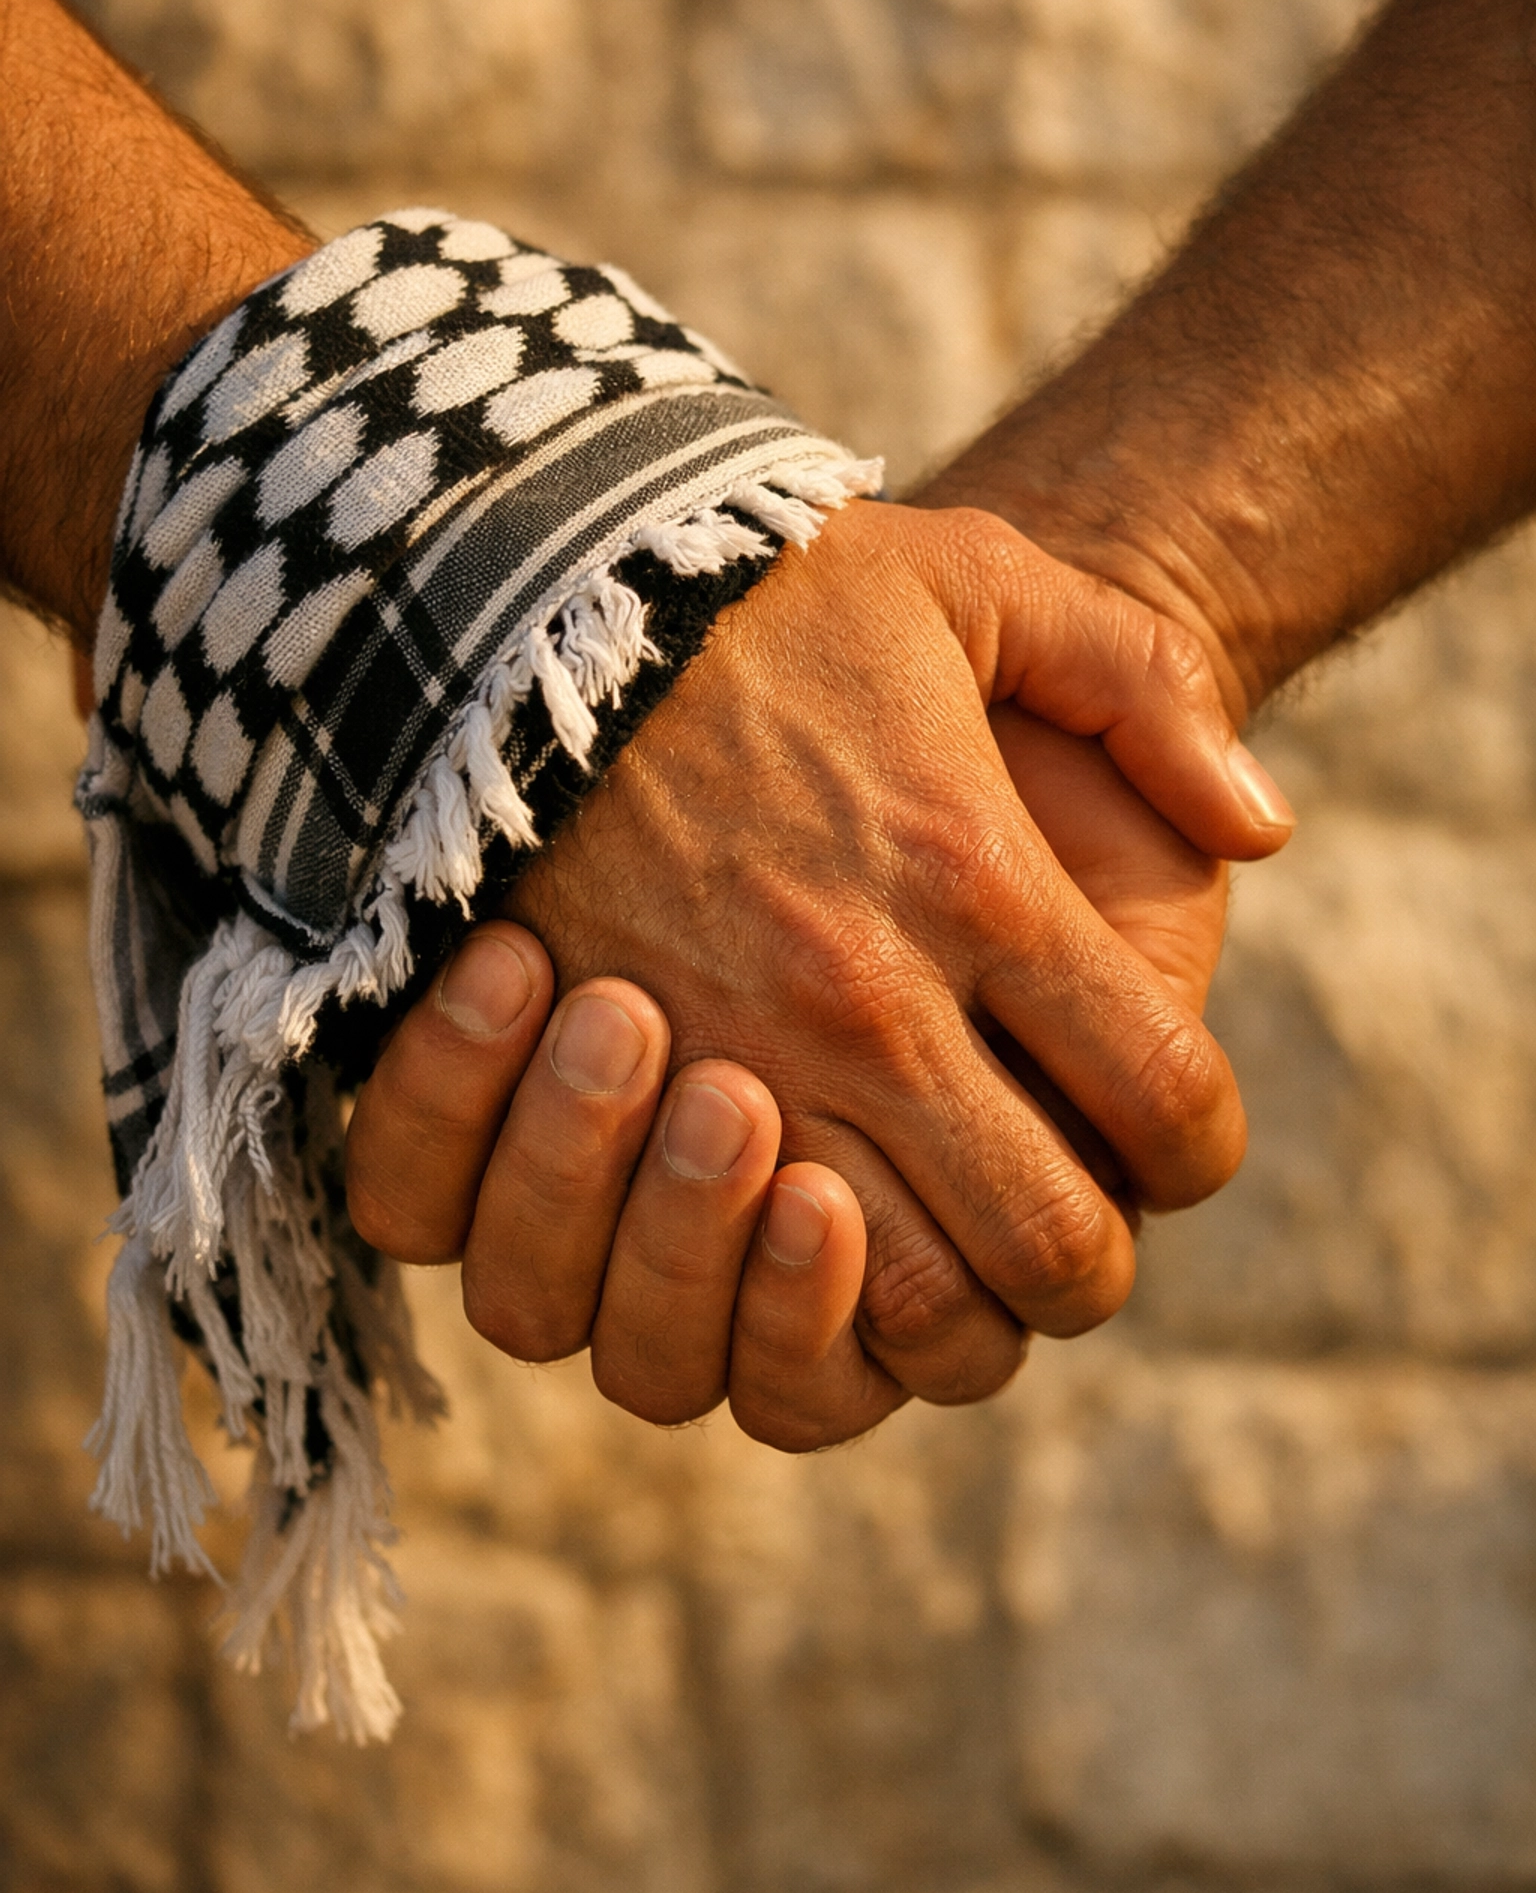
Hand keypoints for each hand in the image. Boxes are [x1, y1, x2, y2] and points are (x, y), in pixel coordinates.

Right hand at [350, 499, 1288, 1414]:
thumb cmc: (764, 587)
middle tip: (1060, 1214)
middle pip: (1048, 1246)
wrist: (528, 584)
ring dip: (936, 1307)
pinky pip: (714, 1283)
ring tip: (924, 1237)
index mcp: (977, 880)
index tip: (1168, 1121)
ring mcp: (734, 1062)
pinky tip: (790, 1244)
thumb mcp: (979, 581)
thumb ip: (1144, 688)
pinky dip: (769, 1310)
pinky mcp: (610, 1098)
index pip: (1167, 1096)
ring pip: (893, 1303)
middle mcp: (868, 1002)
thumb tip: (1261, 825)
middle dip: (1084, 1260)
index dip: (1199, 1138)